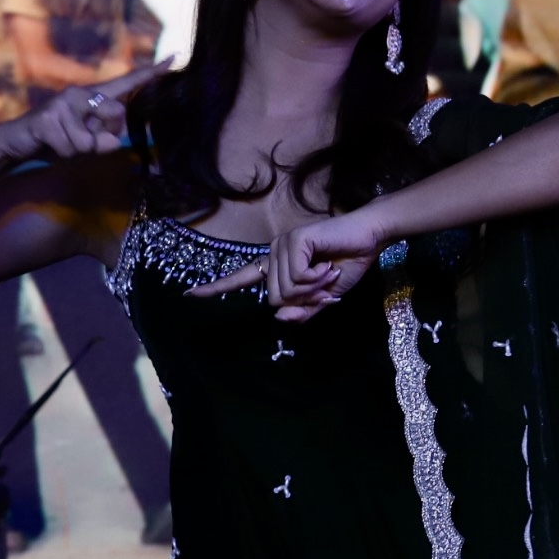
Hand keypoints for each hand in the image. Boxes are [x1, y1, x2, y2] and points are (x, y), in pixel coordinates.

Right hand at [0, 62, 164, 163]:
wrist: (16, 141)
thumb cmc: (55, 140)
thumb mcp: (85, 141)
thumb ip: (104, 137)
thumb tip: (115, 139)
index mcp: (92, 97)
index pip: (126, 84)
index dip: (151, 73)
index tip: (175, 58)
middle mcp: (80, 93)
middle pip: (116, 116)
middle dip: (103, 137)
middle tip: (81, 139)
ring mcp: (63, 103)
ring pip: (90, 140)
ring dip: (78, 150)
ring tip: (60, 141)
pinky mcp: (48, 118)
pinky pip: (72, 146)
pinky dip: (63, 152)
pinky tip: (50, 143)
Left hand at [190, 208, 390, 321]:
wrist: (369, 240)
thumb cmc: (347, 264)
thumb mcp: (323, 298)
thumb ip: (302, 311)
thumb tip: (279, 318)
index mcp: (276, 265)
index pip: (242, 278)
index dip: (216, 288)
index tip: (190, 294)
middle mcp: (274, 253)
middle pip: (273, 299)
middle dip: (303, 300)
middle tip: (325, 285)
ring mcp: (282, 244)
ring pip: (284, 291)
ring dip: (314, 289)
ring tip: (329, 272)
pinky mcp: (293, 240)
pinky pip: (296, 277)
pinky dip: (316, 278)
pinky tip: (328, 264)